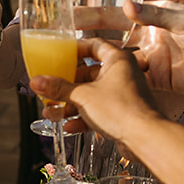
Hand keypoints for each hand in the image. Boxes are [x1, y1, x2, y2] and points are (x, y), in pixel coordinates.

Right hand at [30, 37, 161, 148]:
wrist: (146, 138)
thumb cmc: (122, 109)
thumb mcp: (83, 96)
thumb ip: (58, 88)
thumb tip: (36, 81)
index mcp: (117, 59)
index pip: (94, 45)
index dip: (75, 49)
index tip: (58, 54)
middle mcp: (123, 73)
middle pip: (89, 73)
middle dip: (67, 84)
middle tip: (50, 87)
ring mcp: (124, 94)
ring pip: (92, 95)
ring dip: (71, 104)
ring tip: (52, 113)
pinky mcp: (124, 113)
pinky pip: (100, 111)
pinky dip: (84, 117)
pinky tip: (68, 126)